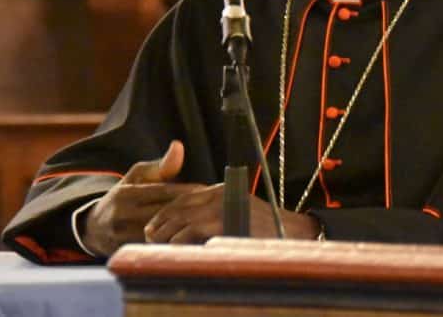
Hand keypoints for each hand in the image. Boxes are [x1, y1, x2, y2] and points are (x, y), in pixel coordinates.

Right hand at [82, 140, 203, 257]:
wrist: (94, 229)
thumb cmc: (125, 196)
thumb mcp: (137, 176)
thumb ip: (161, 166)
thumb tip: (179, 146)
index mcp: (125, 194)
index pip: (161, 192)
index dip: (186, 191)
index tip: (207, 189)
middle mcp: (122, 216)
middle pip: (162, 213)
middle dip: (188, 210)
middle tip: (213, 206)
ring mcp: (123, 237)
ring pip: (160, 234)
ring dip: (184, 229)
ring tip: (207, 223)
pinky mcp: (127, 254)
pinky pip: (155, 249)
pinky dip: (174, 244)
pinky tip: (193, 240)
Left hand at [144, 185, 318, 243]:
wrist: (293, 233)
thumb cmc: (266, 229)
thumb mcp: (238, 212)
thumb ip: (216, 213)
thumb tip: (190, 226)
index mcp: (221, 190)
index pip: (184, 197)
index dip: (166, 212)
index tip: (153, 226)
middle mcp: (219, 194)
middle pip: (179, 206)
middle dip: (160, 223)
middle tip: (149, 238)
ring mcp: (221, 207)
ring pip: (181, 219)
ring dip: (165, 234)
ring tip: (157, 247)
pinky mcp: (222, 222)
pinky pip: (191, 232)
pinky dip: (178, 241)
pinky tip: (173, 251)